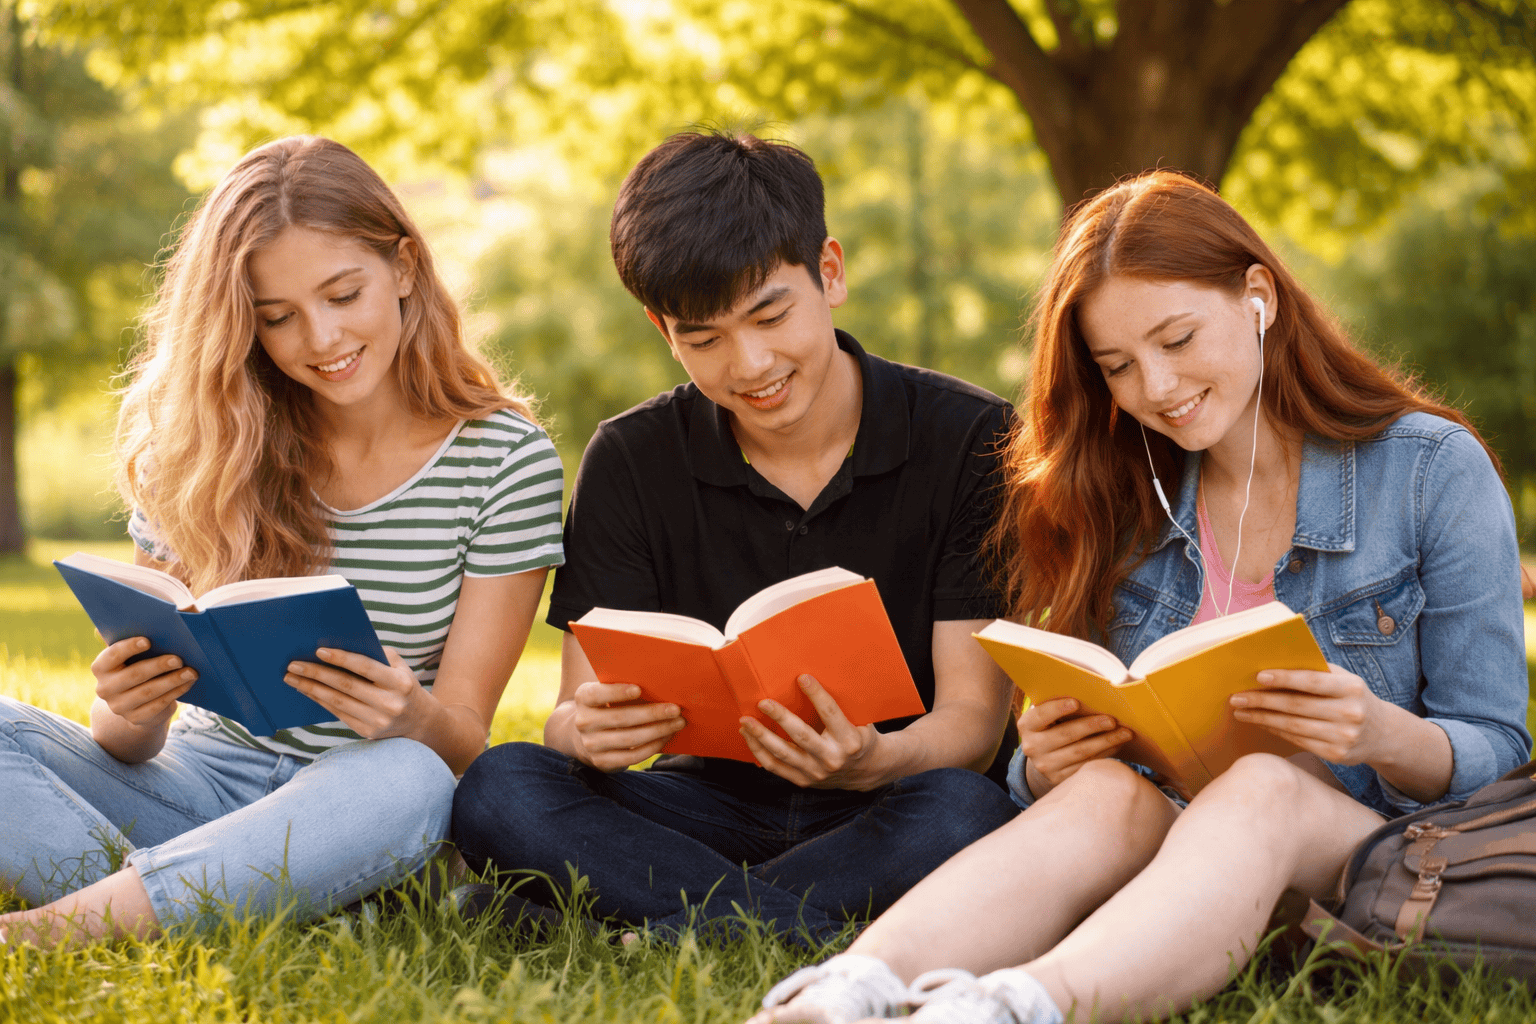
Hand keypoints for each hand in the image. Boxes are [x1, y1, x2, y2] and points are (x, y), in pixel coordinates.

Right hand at [92, 636, 197, 727]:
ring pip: (148, 692)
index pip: (112, 655)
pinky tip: (188, 683)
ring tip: (191, 672)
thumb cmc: (138, 666)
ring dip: (172, 681)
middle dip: (158, 666)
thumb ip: (140, 635)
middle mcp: (104, 688)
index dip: (129, 647)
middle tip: (179, 658)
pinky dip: (175, 693)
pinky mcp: (135, 719)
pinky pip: (157, 705)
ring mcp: (118, 706)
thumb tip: (176, 609)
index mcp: (101, 667)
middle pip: (133, 675)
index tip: (148, 640)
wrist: (137, 703)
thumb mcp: (135, 653)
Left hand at [284, 646, 431, 739]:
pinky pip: (338, 713)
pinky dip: (320, 700)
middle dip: (316, 674)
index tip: (318, 651)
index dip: (341, 659)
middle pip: (345, 685)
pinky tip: (308, 691)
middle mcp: (390, 703)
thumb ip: (375, 655)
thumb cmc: (403, 684)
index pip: (365, 668)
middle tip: (293, 665)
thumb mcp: (399, 666)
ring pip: (337, 701)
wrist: (419, 720)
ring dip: (311, 689)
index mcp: (400, 682)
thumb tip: (338, 649)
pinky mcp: (367, 732)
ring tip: (292, 678)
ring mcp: (378, 720)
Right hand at [566, 681, 684, 770]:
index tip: (638, 689)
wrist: (586, 735)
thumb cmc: (606, 706)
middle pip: (620, 718)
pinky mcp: (602, 762)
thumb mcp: (605, 692)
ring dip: (658, 731)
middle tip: (675, 709)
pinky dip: (652, 747)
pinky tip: (666, 737)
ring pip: (629, 739)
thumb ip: (622, 685)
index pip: (596, 694)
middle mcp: (584, 722)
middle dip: (651, 714)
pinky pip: (632, 757)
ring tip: (678, 723)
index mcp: (583, 698)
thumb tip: (659, 683)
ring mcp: (591, 745)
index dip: (616, 692)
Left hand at [739, 674, 881, 789]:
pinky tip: (749, 737)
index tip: (802, 678)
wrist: (866, 772)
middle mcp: (832, 758)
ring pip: (783, 754)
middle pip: (801, 736)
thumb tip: (812, 679)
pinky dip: (759, 752)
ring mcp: (816, 772)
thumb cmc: (859, 737)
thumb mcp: (861, 720)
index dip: (816, 695)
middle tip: (763, 702)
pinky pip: (775, 767)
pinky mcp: (804, 781)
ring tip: (745, 721)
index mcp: (849, 740)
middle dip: (780, 717)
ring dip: (761, 736)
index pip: (830, 713)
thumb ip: (841, 705)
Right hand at [1017, 696, 1130, 797]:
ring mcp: (1045, 765)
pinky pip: (1086, 765)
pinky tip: (1116, 745)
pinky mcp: (1060, 779)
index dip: (1058, 708)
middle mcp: (1032, 747)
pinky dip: (1104, 754)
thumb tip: (1090, 694)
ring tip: (1124, 733)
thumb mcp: (1047, 715)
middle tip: (1112, 720)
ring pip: (1080, 752)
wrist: (1044, 756)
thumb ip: (1059, 705)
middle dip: (1092, 726)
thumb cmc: (1052, 725)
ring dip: (1105, 741)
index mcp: (1026, 725)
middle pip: (1065, 735)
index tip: (1077, 702)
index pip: (1041, 715)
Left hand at [1230, 662, 1385, 764]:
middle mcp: (1351, 713)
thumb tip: (1274, 661)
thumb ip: (1316, 671)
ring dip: (1262, 718)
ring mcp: (1344, 737)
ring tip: (1241, 711)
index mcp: (1352, 688)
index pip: (1312, 681)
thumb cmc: (1351, 697)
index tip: (1258, 676)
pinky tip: (1260, 723)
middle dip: (1263, 701)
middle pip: (1297, 706)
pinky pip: (1298, 741)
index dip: (1284, 678)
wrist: (1382, 733)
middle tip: (1237, 697)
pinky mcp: (1337, 755)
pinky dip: (1276, 730)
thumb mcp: (1343, 679)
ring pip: (1293, 726)